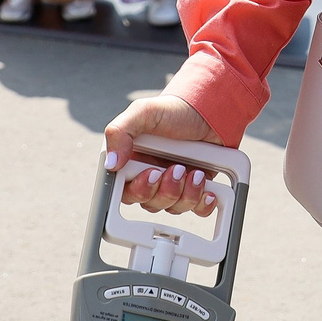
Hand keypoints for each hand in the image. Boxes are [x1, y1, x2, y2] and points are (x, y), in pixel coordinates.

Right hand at [102, 94, 220, 215]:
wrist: (210, 111)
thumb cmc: (175, 110)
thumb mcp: (144, 112)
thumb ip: (120, 132)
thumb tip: (111, 163)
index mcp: (132, 162)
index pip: (125, 191)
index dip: (138, 190)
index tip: (152, 174)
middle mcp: (150, 176)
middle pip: (149, 203)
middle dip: (166, 190)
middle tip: (178, 168)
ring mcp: (173, 185)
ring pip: (172, 208)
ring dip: (187, 193)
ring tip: (196, 173)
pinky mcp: (194, 190)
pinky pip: (196, 209)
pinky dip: (202, 203)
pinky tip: (208, 189)